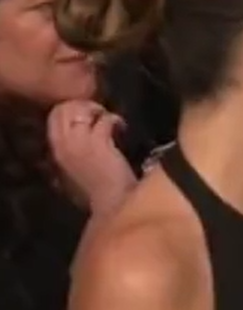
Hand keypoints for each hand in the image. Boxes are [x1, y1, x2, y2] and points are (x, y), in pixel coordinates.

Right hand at [46, 100, 135, 216]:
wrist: (112, 204)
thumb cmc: (98, 192)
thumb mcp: (76, 170)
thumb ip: (75, 151)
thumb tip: (87, 129)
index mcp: (55, 153)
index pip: (53, 120)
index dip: (71, 111)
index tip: (88, 116)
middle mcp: (61, 145)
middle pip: (61, 110)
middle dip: (82, 105)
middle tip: (99, 114)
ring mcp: (79, 144)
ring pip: (79, 110)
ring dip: (97, 110)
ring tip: (108, 119)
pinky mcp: (98, 144)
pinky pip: (104, 119)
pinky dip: (115, 119)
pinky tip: (122, 127)